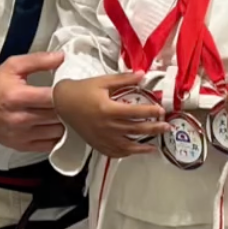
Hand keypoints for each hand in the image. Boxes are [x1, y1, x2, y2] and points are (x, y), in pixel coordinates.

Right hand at [0, 51, 65, 152]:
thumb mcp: (12, 66)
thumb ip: (37, 60)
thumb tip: (61, 57)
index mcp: (17, 96)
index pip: (52, 97)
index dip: (64, 92)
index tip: (69, 87)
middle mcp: (19, 119)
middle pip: (57, 115)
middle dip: (66, 107)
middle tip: (69, 99)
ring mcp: (22, 135)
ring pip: (57, 131)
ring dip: (63, 122)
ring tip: (62, 112)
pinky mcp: (23, 146)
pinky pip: (50, 144)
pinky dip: (56, 135)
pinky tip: (54, 125)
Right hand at [52, 74, 170, 157]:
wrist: (61, 103)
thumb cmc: (81, 91)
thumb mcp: (102, 81)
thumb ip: (123, 79)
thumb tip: (142, 75)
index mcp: (108, 109)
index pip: (136, 112)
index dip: (151, 111)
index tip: (160, 110)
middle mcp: (107, 126)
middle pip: (136, 130)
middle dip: (154, 128)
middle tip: (166, 126)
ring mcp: (102, 137)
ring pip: (128, 145)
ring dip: (144, 145)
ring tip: (156, 143)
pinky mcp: (97, 144)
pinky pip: (116, 152)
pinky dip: (128, 153)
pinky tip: (137, 150)